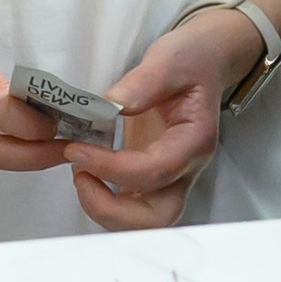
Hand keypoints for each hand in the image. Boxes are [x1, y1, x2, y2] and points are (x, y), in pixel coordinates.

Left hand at [64, 11, 262, 231]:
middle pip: (156, 218)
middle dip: (111, 208)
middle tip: (80, 174)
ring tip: (81, 172)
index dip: (112, 169)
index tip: (77, 149)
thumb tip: (113, 103)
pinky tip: (88, 170)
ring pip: (143, 222)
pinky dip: (105, 200)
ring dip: (105, 208)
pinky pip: (131, 207)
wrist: (203, 64)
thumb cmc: (190, 61)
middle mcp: (186, 168)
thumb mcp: (169, 59)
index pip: (154, 172)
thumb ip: (144, 82)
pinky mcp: (153, 178)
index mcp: (194, 141)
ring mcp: (171, 178)